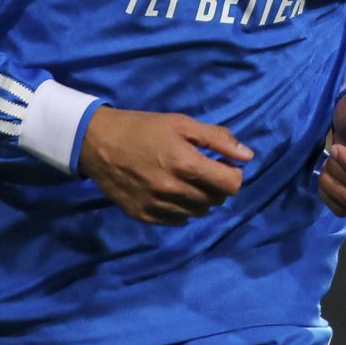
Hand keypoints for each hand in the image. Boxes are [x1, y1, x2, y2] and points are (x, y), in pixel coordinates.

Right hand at [79, 106, 252, 224]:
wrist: (97, 142)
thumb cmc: (143, 128)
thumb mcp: (181, 123)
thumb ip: (217, 138)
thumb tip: (248, 156)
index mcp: (184, 164)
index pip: (230, 185)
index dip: (233, 175)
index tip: (223, 166)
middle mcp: (172, 190)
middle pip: (216, 200)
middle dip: (216, 186)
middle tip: (202, 171)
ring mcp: (157, 206)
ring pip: (198, 213)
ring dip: (199, 199)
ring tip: (185, 181)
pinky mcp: (143, 216)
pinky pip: (177, 221)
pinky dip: (180, 209)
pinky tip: (170, 192)